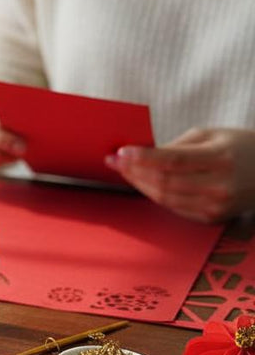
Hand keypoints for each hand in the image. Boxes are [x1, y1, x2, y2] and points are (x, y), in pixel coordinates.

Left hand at [105, 128, 254, 222]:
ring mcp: (216, 206)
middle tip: (114, 161)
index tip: (121, 152)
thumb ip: (177, 145)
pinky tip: (143, 184)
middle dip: (134, 172)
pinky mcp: (212, 218)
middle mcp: (220, 186)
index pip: (173, 161)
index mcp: (221, 159)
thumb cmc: (239, 147)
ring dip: (139, 185)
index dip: (143, 158)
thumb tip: (141, 154)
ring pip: (165, 198)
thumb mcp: (212, 135)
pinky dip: (155, 195)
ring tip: (124, 171)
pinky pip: (174, 208)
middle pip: (164, 182)